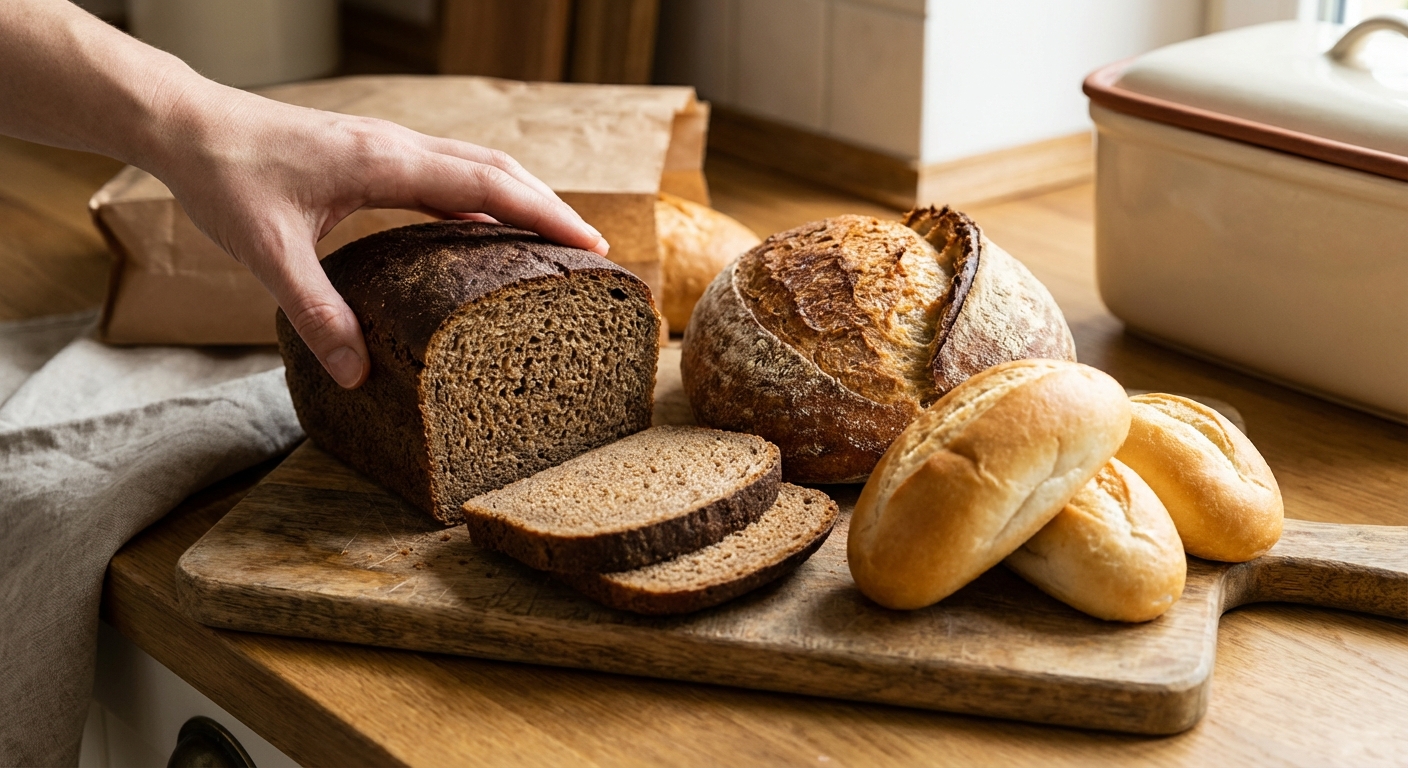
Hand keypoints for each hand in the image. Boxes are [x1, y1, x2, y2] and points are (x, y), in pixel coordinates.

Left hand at [153, 85, 607, 388]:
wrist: (188, 125)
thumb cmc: (226, 177)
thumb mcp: (267, 253)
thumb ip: (315, 312)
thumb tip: (357, 373)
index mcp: (387, 164)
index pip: (489, 187)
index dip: (545, 215)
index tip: (591, 245)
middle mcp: (399, 145)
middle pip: (499, 170)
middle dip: (550, 207)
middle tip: (592, 252)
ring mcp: (390, 145)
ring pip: (477, 165)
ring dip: (522, 197)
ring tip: (554, 242)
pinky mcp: (376, 153)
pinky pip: (448, 173)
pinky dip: (483, 198)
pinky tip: (485, 230)